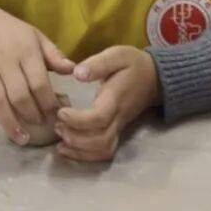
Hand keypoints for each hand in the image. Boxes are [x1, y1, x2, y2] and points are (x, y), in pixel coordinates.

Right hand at [0, 3, 74, 142]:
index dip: (48, 102)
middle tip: (42, 126)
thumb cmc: (13, 33)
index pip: (39, 82)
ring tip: (22, 138)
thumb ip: (54, 55)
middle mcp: (5, 62)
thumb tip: (73, 71)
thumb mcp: (37, 37)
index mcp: (25, 51)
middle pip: (19, 95)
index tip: (56, 114)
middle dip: (32, 115)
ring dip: (10, 123)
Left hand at [54, 46, 159, 162]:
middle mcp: (118, 117)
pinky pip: (104, 152)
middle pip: (100, 140)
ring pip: (102, 150)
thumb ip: (98, 63)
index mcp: (116, 98)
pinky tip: (68, 149)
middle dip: (75, 138)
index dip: (77, 120)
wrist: (154, 77)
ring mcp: (119, 127)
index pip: (99, 118)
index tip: (60, 112)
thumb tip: (77, 74)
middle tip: (57, 125)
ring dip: (79, 150)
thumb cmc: (133, 64)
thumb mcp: (117, 55)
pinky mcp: (117, 132)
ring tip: (59, 139)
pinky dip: (85, 156)